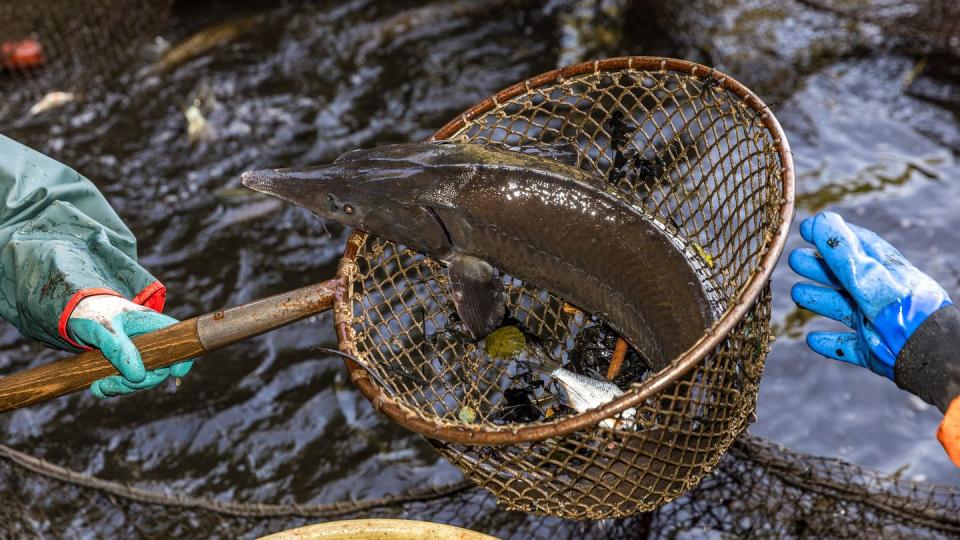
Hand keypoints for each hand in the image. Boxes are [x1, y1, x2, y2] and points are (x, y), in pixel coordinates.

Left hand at [67, 295, 193, 397]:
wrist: (75, 312)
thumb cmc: (94, 313)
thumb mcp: (105, 328)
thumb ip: (120, 349)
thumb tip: (138, 377)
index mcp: (153, 325)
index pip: (178, 342)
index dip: (182, 359)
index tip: (175, 373)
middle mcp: (151, 342)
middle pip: (160, 369)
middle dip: (139, 382)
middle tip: (112, 383)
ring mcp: (139, 354)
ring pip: (142, 379)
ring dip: (122, 387)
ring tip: (99, 386)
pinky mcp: (125, 364)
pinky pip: (126, 382)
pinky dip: (112, 389)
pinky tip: (97, 387)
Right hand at [789, 212, 951, 379]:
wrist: (927, 352)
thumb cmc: (903, 308)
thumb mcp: (869, 276)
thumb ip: (842, 252)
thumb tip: (822, 221)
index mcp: (880, 269)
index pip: (853, 245)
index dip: (829, 235)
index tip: (806, 228)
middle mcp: (875, 292)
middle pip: (841, 275)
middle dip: (818, 267)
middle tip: (794, 260)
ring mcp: (871, 320)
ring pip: (839, 306)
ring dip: (817, 300)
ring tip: (797, 293)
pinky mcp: (869, 348)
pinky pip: (845, 344)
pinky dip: (828, 342)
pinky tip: (813, 340)